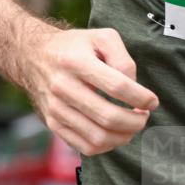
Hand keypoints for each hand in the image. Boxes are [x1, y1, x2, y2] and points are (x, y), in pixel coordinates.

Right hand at [24, 28, 158, 155]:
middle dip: (135, 122)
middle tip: (143, 116)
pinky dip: (106, 146)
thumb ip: (123, 59)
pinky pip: (84, 146)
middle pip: (108, 117)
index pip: (117, 87)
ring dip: (123, 136)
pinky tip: (114, 134)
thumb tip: (134, 88)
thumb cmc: (73, 47)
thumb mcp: (101, 37)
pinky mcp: (52, 123)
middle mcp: (62, 87)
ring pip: (98, 137)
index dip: (141, 98)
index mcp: (76, 62)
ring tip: (131, 126)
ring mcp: (55, 108)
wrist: (32, 57)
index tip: (152, 101)